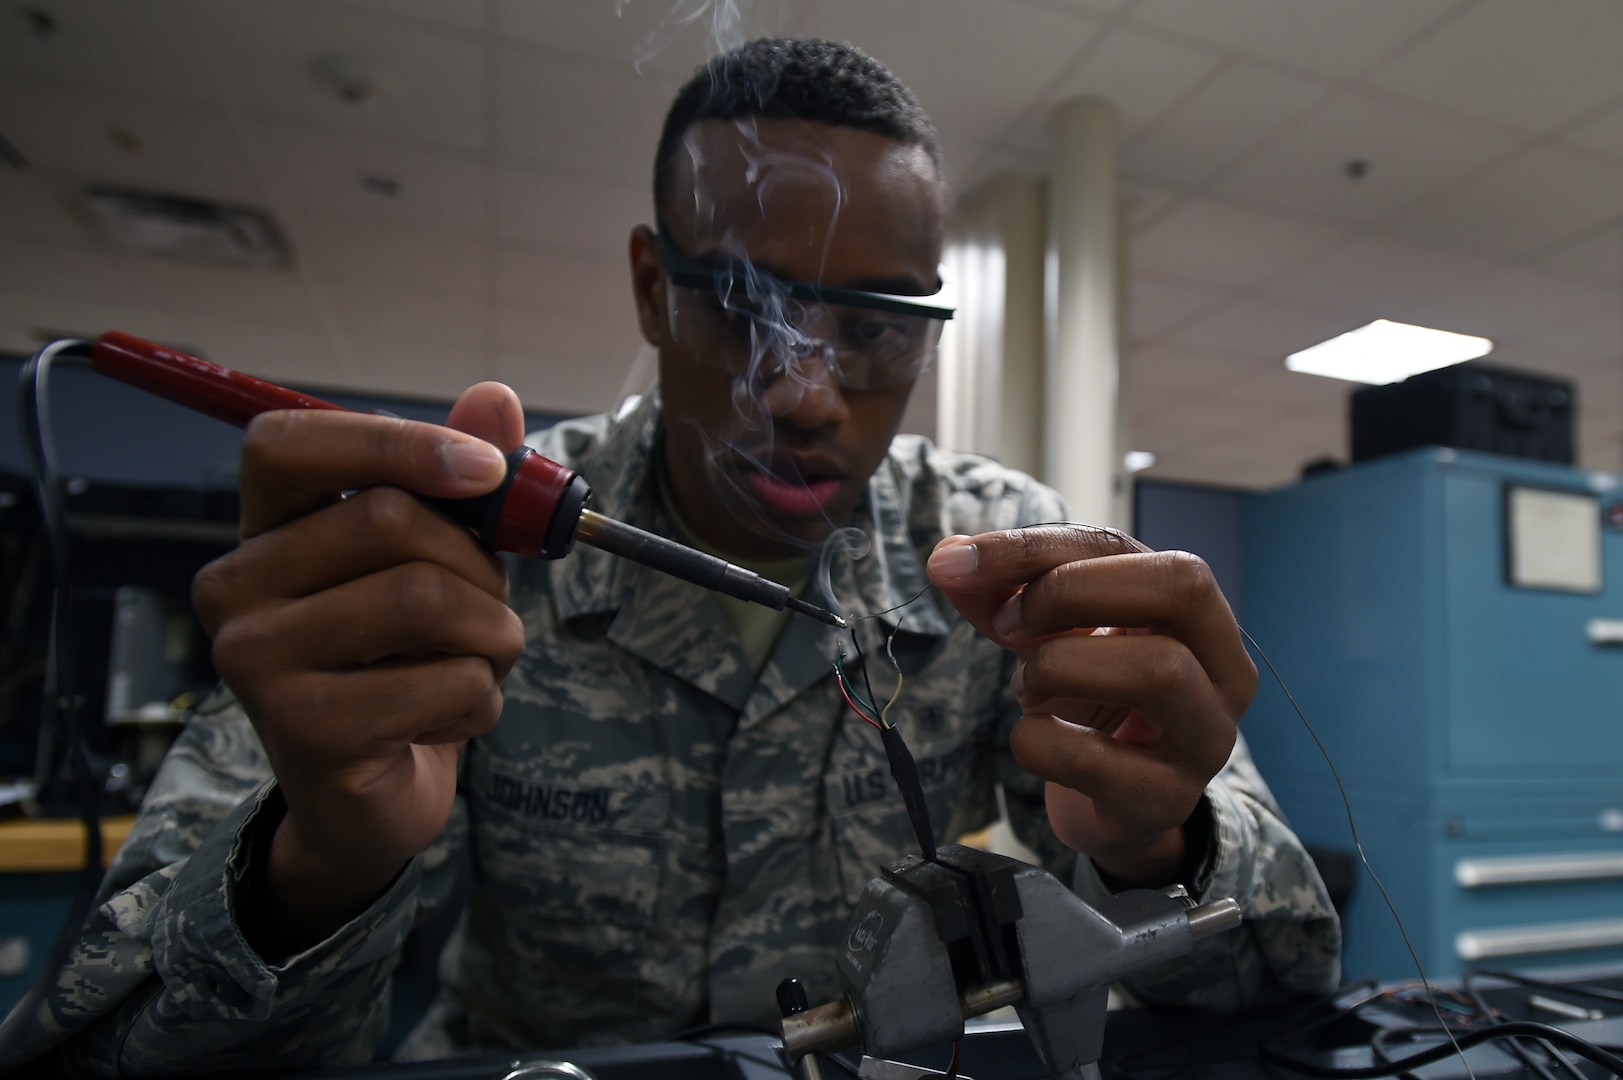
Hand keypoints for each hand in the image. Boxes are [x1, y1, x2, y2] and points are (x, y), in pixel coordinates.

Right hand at [191, 384, 527, 950]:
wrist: (370, 798)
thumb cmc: (405, 660)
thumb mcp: (439, 562)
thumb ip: (463, 481)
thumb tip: (493, 397)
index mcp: (264, 529)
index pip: (288, 442)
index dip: (395, 440)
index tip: (484, 470)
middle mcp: (235, 587)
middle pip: (391, 520)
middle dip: (479, 565)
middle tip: (484, 608)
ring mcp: (257, 661)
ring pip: (429, 599)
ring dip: (493, 636)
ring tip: (470, 664)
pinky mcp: (304, 729)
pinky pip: (450, 681)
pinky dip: (483, 700)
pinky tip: (443, 721)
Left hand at [926, 525, 1255, 887]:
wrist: (1112, 804)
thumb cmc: (1093, 698)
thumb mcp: (1052, 631)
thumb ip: (1005, 590)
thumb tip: (948, 560)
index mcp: (1196, 612)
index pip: (1126, 545)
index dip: (1032, 547)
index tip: (960, 565)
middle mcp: (1223, 669)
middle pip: (1180, 586)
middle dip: (1071, 593)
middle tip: (1009, 627)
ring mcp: (1205, 738)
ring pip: (1160, 670)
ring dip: (1061, 666)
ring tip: (1029, 688)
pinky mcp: (1166, 801)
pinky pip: (1097, 759)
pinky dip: (1039, 741)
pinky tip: (1033, 738)